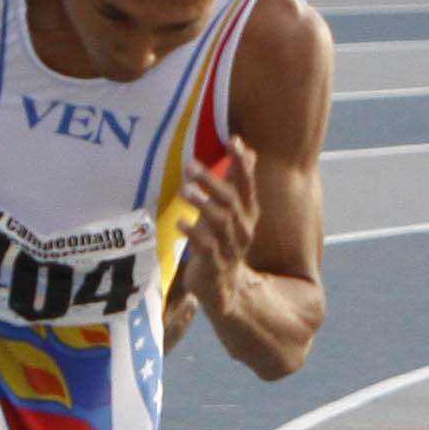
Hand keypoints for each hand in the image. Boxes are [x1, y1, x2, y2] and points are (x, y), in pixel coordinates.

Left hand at [180, 138, 259, 315]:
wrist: (225, 289)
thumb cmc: (226, 242)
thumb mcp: (235, 211)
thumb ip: (239, 182)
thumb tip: (249, 150)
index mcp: (248, 213)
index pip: (247, 184)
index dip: (241, 163)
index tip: (234, 140)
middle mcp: (243, 228)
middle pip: (230, 200)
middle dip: (211, 181)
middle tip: (189, 164)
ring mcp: (229, 247)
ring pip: (219, 222)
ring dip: (201, 204)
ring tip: (184, 189)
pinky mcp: (214, 264)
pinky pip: (206, 246)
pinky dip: (193, 233)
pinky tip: (180, 222)